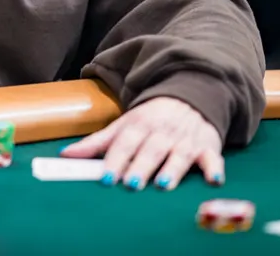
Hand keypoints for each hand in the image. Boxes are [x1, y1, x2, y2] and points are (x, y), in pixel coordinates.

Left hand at [59, 97, 223, 190]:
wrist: (190, 95)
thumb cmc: (151, 118)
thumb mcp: (123, 125)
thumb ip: (96, 143)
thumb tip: (65, 155)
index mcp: (139, 124)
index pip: (125, 142)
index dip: (115, 159)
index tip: (106, 177)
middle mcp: (162, 131)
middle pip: (150, 149)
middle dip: (141, 166)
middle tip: (131, 184)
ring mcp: (186, 139)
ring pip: (179, 154)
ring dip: (172, 169)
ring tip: (163, 185)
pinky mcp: (208, 146)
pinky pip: (213, 158)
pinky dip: (214, 168)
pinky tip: (213, 180)